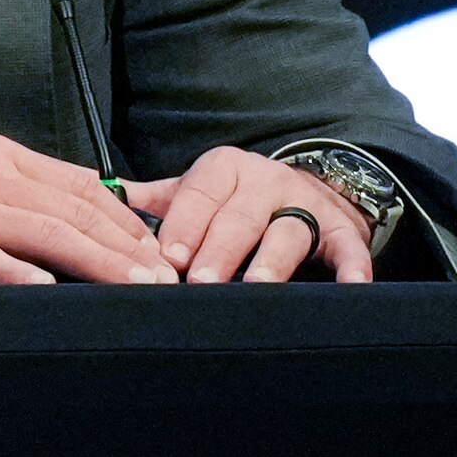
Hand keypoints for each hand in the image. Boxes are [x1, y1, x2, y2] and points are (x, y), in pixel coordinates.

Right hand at [0, 131, 182, 285]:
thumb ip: (9, 189)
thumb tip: (69, 218)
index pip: (81, 182)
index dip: (131, 216)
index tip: (165, 246)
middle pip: (76, 208)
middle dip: (132, 246)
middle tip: (174, 278)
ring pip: (47, 232)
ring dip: (102, 263)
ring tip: (141, 289)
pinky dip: (23, 274)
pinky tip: (53, 290)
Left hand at [122, 147, 374, 282]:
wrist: (304, 190)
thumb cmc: (235, 200)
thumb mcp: (197, 191)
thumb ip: (154, 200)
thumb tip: (104, 202)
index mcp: (223, 169)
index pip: (199, 196)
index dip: (182, 227)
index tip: (165, 257)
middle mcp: (265, 181)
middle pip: (238, 218)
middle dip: (217, 251)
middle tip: (199, 281)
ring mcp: (305, 205)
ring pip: (286, 233)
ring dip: (270, 262)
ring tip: (255, 286)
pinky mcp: (342, 230)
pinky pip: (348, 248)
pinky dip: (352, 268)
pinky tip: (349, 287)